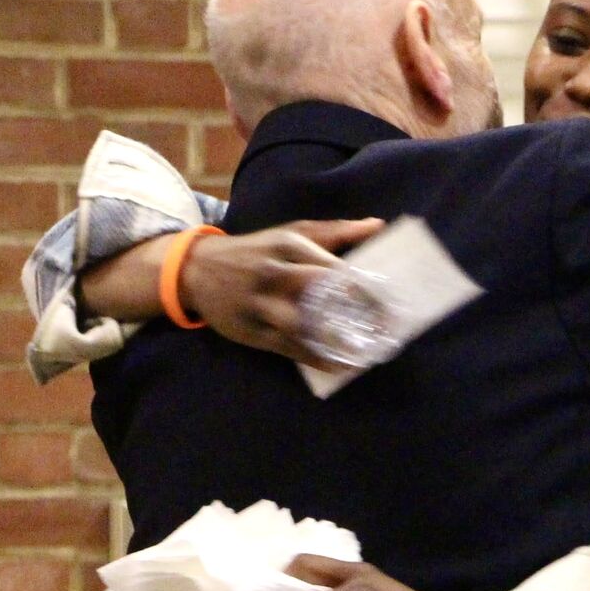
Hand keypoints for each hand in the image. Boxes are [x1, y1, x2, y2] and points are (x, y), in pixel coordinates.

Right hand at [180, 219, 385, 369]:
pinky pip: (287, 347)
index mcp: (288, 246)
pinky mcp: (251, 330)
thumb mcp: (292, 233)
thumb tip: (378, 226)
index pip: (332, 267)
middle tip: (386, 327)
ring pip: (301, 324)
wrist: (198, 269)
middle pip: (319, 292)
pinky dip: (315, 358)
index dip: (363, 285)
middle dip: (355, 311)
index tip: (391, 299)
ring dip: (335, 341)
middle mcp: (273, 273)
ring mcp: (260, 304)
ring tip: (367, 352)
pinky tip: (340, 365)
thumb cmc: (258, 251)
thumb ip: (336, 232)